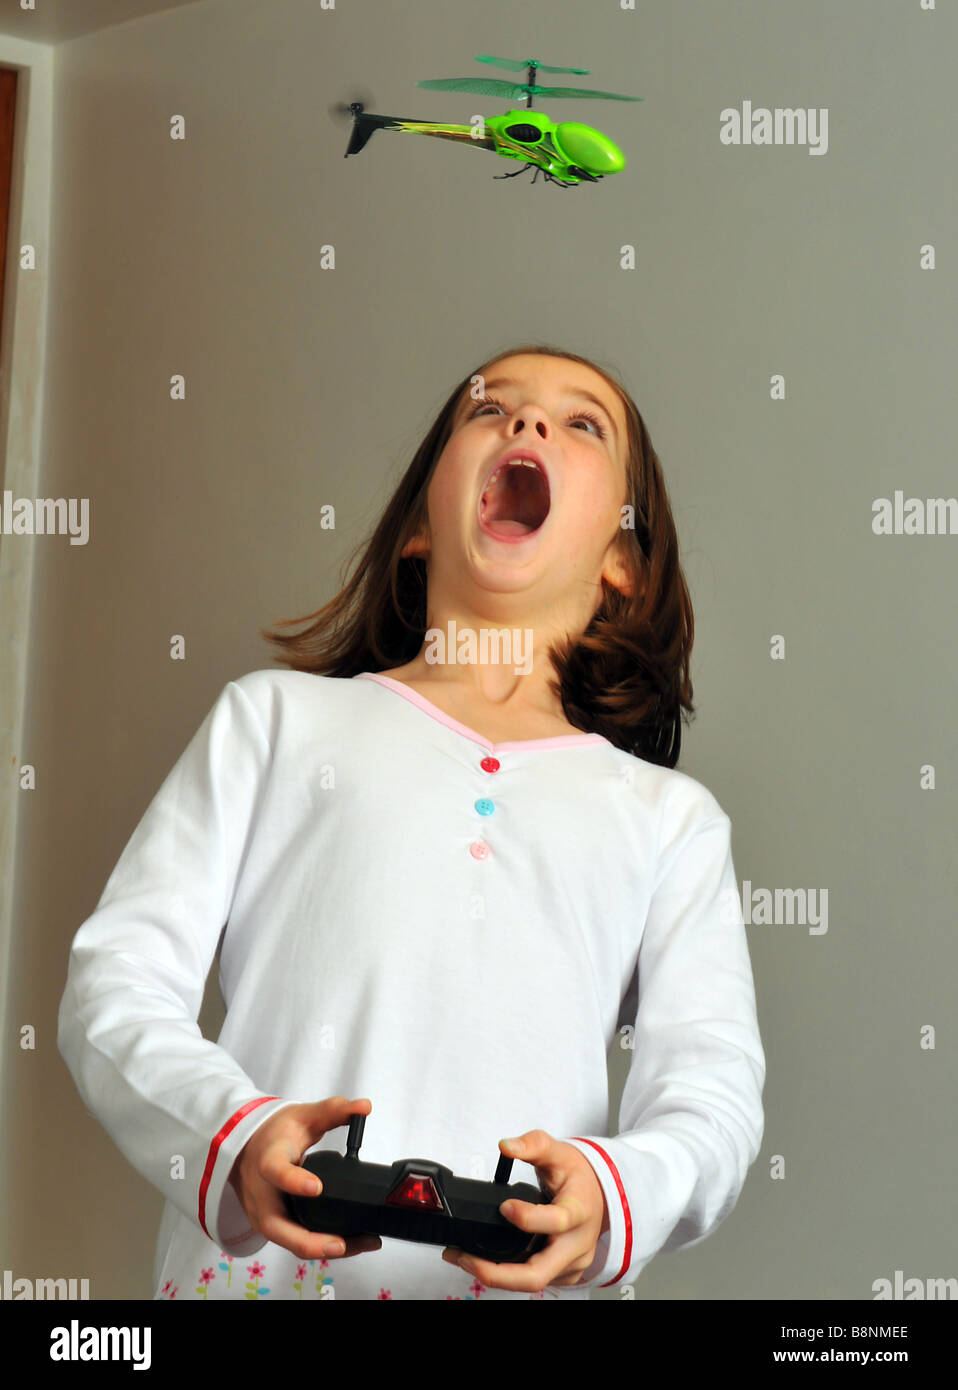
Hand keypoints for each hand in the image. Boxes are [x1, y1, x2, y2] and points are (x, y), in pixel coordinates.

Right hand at [228, 1096, 382, 1261]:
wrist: (246, 1152)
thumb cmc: (274, 1136)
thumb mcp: (302, 1116)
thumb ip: (333, 1111)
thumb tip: (364, 1106)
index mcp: (267, 1162)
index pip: (276, 1172)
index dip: (294, 1181)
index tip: (317, 1187)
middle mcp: (262, 1196)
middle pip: (279, 1227)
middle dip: (310, 1241)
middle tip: (341, 1244)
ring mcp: (264, 1217)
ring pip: (291, 1243)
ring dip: (324, 1249)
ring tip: (362, 1243)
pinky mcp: (273, 1228)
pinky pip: (296, 1243)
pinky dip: (321, 1247)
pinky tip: (350, 1244)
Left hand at [441, 1130, 609, 1292]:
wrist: (599, 1196)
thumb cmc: (579, 1176)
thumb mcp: (559, 1151)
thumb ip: (533, 1144)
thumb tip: (506, 1145)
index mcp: (579, 1211)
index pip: (556, 1221)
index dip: (528, 1218)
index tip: (504, 1207)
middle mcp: (577, 1244)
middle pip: (538, 1274)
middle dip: (496, 1273)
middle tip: (464, 1258)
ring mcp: (572, 1264)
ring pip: (533, 1282)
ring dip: (496, 1276)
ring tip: (464, 1259)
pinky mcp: (565, 1275)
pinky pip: (535, 1281)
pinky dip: (509, 1277)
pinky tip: (487, 1262)